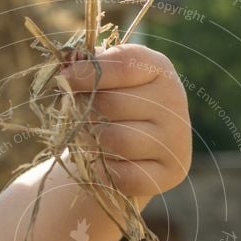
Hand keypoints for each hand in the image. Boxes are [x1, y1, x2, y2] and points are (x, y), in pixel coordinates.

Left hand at [60, 44, 191, 197]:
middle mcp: (174, 102)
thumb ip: (87, 66)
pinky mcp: (170, 174)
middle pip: (113, 104)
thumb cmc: (111, 107)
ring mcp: (175, 140)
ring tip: (91, 139)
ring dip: (94, 142)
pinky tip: (101, 165)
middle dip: (88, 112)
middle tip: (80, 118)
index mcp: (159, 70)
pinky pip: (126, 175)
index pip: (125, 66)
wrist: (130, 153)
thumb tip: (67, 65)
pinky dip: (106, 172)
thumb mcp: (103, 80)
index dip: (89, 72)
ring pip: (118, 140)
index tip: (65, 79)